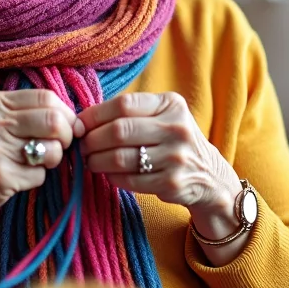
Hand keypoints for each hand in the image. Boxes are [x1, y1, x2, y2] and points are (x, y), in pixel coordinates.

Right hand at [0, 90, 77, 223]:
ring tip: (38, 162)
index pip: (47, 97)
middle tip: (59, 146)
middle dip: (66, 136)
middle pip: (54, 121)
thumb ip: (28, 112)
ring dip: (53, 159)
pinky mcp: (0, 177)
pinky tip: (21, 177)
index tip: (68, 126)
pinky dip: (38, 178)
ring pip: (51, 150)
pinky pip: (40, 176)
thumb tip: (75, 120)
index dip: (66, 113)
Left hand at [78, 92, 238, 214]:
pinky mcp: (172, 183)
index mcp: (171, 104)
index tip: (79, 124)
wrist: (209, 175)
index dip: (95, 115)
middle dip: (92, 140)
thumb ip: (131, 113)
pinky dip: (112, 177)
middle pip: (119, 131)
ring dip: (97, 161)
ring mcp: (176, 157)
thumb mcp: (163, 116)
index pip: (124, 104)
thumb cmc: (173, 141)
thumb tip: (82, 119)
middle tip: (82, 145)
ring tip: (90, 161)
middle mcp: (177, 128)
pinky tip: (108, 173)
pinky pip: (129, 180)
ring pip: (120, 158)